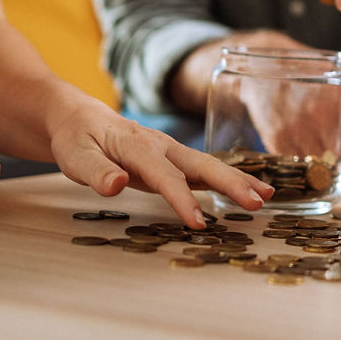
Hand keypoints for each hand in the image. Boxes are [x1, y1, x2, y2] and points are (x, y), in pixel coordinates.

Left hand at [45, 100, 273, 228]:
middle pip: (202, 164)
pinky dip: (227, 180)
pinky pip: (203, 170)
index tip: (199, 223)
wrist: (77, 116)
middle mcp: (162, 145)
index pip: (165, 176)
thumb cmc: (76, 138)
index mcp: (138, 145)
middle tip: (257, 202)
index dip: (183, 200)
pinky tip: (246, 191)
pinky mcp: (172, 159)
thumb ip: (95, 171)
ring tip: (265, 196)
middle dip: (231, 184)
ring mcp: (170, 151)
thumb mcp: (74, 155)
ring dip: (237, 181)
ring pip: (209, 166)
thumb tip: (116, 186)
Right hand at [234, 70, 340, 185]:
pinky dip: (307, 171)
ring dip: (332, 175)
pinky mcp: (278, 139)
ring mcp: (301, 129)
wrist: (273, 62)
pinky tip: (310, 162)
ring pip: (326, 174)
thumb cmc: (321, 80)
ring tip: (332, 167)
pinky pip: (300, 170)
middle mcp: (328, 117)